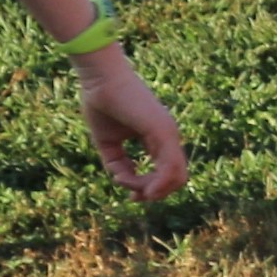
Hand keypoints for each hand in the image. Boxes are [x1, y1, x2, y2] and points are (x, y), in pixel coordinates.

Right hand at [73, 45, 188, 198]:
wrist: (100, 79)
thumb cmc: (101, 104)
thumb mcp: (109, 143)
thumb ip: (119, 164)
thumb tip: (124, 182)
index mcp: (158, 138)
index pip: (167, 173)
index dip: (151, 189)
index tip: (131, 195)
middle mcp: (168, 136)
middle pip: (175, 180)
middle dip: (154, 194)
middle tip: (133, 197)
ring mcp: (169, 133)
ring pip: (176, 178)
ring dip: (153, 191)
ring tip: (131, 188)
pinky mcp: (163, 131)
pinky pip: (171, 168)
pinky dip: (156, 184)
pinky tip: (139, 188)